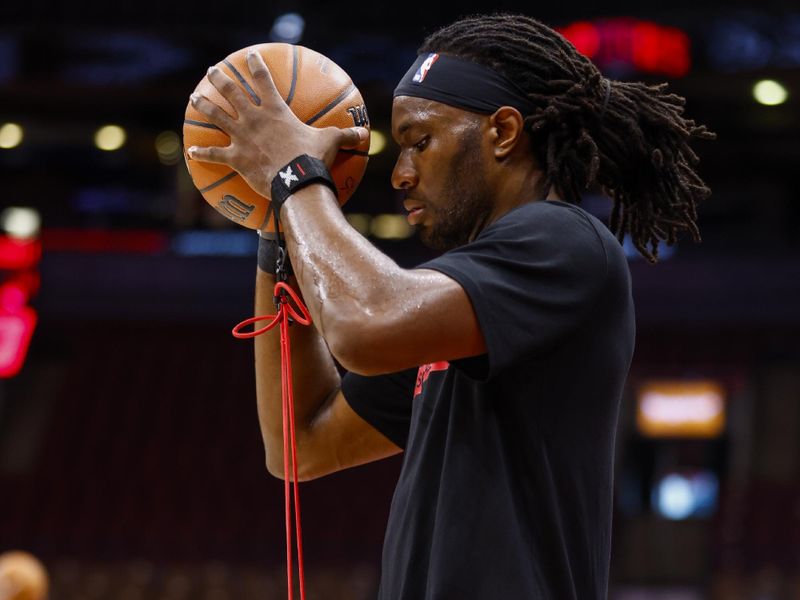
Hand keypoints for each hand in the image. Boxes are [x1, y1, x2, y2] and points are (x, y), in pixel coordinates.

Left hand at [186, 50, 367, 198]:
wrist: (297, 180)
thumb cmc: (313, 159)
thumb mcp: (332, 143)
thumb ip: (345, 135)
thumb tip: (365, 135)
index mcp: (275, 110)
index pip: (263, 80)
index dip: (255, 65)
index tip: (249, 56)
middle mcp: (254, 118)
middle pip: (232, 92)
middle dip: (221, 78)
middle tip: (213, 70)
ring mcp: (242, 137)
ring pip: (216, 116)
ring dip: (204, 105)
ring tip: (194, 97)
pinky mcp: (235, 157)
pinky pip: (214, 155)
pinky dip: (202, 154)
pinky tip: (192, 153)